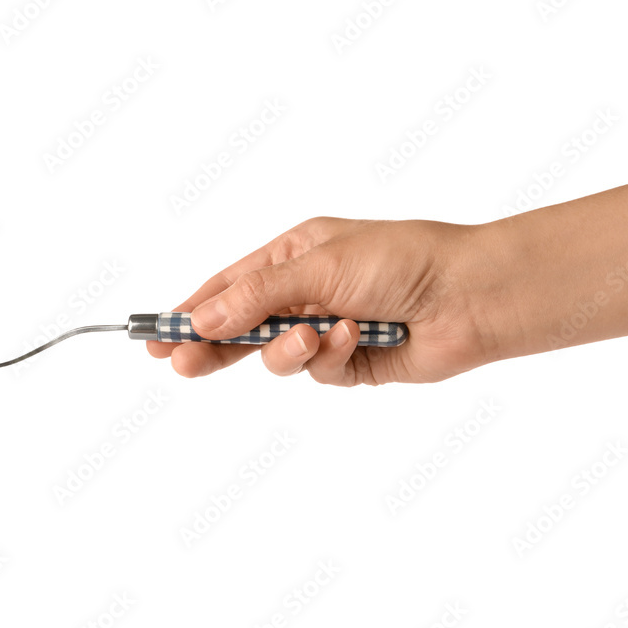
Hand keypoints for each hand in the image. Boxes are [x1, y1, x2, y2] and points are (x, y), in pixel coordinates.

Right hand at [146, 217, 496, 384]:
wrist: (471, 296)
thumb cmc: (401, 260)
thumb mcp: (318, 266)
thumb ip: (256, 297)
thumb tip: (202, 319)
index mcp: (293, 255)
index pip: (227, 286)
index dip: (190, 311)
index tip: (156, 334)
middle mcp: (306, 293)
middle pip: (240, 328)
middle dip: (213, 346)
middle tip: (181, 364)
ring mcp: (326, 330)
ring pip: (277, 356)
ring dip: (289, 350)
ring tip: (314, 337)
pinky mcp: (350, 363)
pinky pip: (318, 372)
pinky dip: (332, 357)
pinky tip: (357, 337)